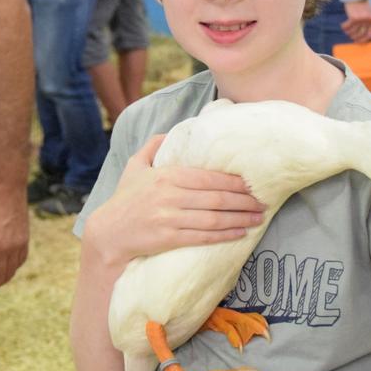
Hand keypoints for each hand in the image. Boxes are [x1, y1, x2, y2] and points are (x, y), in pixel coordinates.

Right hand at [83, 135, 265, 268]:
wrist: (107, 233)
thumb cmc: (124, 200)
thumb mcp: (134, 166)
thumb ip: (153, 146)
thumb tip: (173, 132)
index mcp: (166, 175)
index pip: (208, 177)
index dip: (234, 182)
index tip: (251, 184)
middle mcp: (169, 195)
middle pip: (216, 197)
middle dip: (244, 201)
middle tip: (262, 202)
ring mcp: (169, 218)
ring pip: (214, 217)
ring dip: (240, 218)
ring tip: (257, 218)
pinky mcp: (168, 238)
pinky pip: (204, 236)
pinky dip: (225, 234)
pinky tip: (240, 232)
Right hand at [341, 0, 370, 41]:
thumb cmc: (362, 3)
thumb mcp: (368, 12)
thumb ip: (368, 21)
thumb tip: (361, 33)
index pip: (370, 34)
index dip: (364, 40)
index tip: (358, 41)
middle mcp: (368, 20)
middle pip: (360, 35)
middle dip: (354, 37)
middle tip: (351, 36)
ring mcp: (361, 19)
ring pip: (353, 32)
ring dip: (348, 32)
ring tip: (346, 30)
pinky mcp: (353, 17)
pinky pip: (347, 26)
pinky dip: (344, 27)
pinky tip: (343, 25)